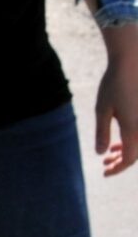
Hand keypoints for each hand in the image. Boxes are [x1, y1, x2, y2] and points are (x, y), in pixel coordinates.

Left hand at [94, 30, 137, 174]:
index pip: (130, 159)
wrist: (131, 63)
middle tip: (105, 165)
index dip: (118, 168)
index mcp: (134, 129)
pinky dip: (131, 141)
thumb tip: (102, 153)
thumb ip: (102, 133)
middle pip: (136, 154)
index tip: (105, 172)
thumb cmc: (114, 85)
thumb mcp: (102, 109)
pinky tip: (117, 141)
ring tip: (109, 154)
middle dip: (121, 162)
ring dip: (125, 152)